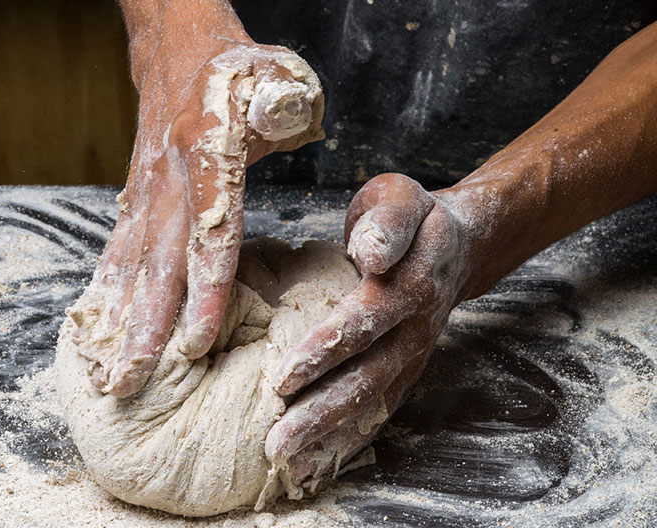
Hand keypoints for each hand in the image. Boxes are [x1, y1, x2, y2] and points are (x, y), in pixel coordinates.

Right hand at [81, 38, 323, 397]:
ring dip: (119, 321)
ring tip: (108, 373)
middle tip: (132, 384)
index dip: (205, 291)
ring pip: (130, 264)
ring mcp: (145, 188)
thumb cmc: (236, 69)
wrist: (178, 47)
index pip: (209, 233)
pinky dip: (107, 292)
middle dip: (145, 328)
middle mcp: (168, 177)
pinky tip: (99, 328)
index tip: (199, 343)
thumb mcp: (275, 73)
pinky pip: (118, 249)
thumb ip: (282, 97)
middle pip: (158, 263)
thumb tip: (285, 113)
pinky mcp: (136, 194)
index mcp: (206, 151)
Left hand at [265, 173, 470, 481]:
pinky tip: (314, 462)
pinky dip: (348, 440)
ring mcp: (413, 354)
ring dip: (329, 434)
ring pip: (371, 400)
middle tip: (276, 439)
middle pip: (367, 373)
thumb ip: (387, 221)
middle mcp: (414, 326)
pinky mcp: (406, 370)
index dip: (325, 347)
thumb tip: (372, 252)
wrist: (457, 245)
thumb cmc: (413, 218)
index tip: (283, 376)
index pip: (365, 317)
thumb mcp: (401, 199)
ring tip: (286, 460)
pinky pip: (379, 410)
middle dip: (320, 409)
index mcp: (410, 280)